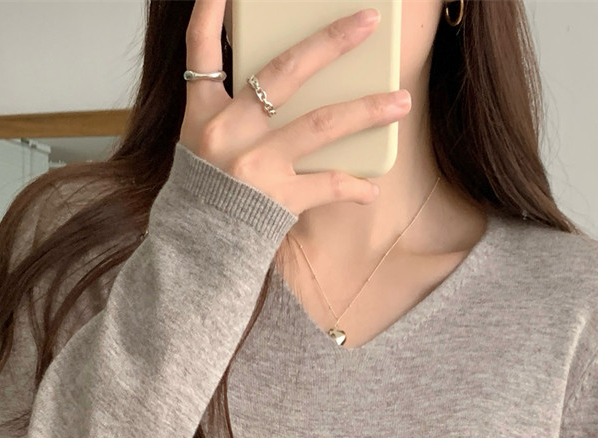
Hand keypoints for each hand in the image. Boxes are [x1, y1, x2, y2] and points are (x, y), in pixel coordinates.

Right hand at [179, 0, 411, 214]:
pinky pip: (327, 185)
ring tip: (400, 101)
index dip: (212, 11)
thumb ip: (229, 111)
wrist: (196, 253)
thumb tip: (278, 88)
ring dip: (366, 111)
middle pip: (284, 73)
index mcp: (205, 113)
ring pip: (321, 125)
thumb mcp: (199, 144)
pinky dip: (353, 187)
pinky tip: (371, 188)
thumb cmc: (204, 196)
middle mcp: (229, 132)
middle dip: (330, 43)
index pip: (201, 49)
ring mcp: (255, 164)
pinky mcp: (277, 198)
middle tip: (369, 23)